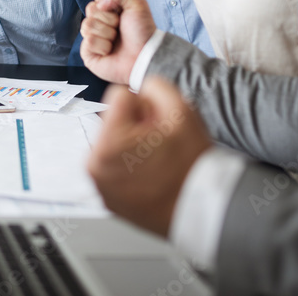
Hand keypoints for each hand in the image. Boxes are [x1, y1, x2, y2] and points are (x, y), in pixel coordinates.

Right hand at [80, 0, 157, 84]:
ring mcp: (92, 36)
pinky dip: (103, 46)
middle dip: (108, 19)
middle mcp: (99, 22)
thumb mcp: (137, 3)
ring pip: (87, 25)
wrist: (144, 55)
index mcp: (110, 9)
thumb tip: (100, 1)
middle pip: (90, 9)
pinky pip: (88, 41)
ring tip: (116, 40)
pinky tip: (110, 51)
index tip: (121, 11)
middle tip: (120, 27)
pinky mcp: (88, 52)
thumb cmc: (142, 32)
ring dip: (107, 33)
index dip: (109, 2)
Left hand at [87, 78, 212, 236]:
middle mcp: (94, 164)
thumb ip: (156, 86)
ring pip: (114, 142)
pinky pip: (114, 167)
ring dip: (133, 146)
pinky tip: (152, 175)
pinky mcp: (106, 197)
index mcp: (107, 142)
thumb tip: (140, 89)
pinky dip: (130, 167)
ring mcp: (99, 184)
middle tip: (161, 145)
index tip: (158, 125)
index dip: (145, 106)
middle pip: (114, 120)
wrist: (203, 211)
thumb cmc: (192, 167)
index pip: (119, 96)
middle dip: (136, 126)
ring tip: (158, 161)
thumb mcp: (183, 111)